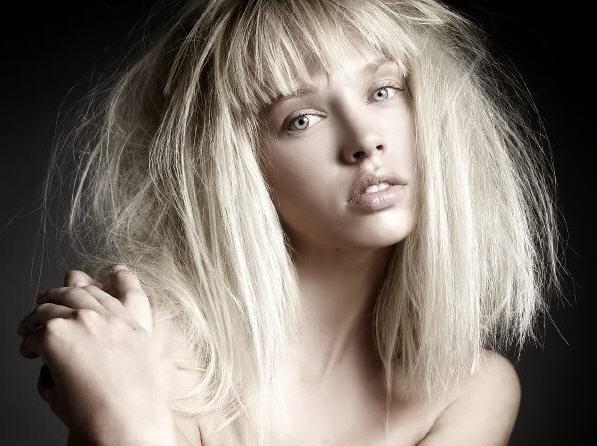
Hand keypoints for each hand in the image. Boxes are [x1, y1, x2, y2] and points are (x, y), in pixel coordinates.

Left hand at [17, 265, 175, 445]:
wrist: (128, 422)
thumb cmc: (137, 407)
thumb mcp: (144, 368)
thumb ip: (122, 348)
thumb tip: (91, 349)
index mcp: (135, 325)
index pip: (128, 288)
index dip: (120, 277)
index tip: (114, 272)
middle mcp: (110, 316)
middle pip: (81, 289)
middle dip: (64, 290)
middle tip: (50, 299)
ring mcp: (84, 321)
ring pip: (51, 304)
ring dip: (38, 315)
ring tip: (28, 328)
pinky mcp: (57, 335)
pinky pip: (33, 332)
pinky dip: (28, 342)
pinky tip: (28, 352)